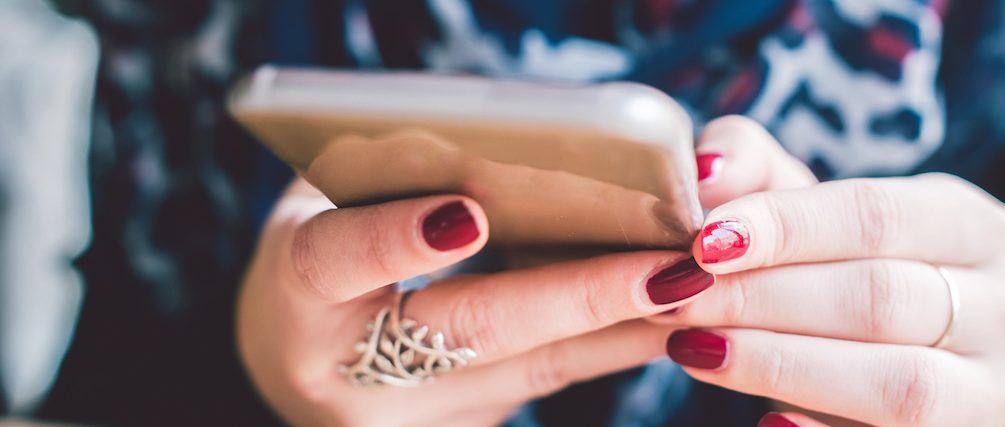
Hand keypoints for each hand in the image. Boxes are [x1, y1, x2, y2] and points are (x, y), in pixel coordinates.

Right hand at [237, 179, 714, 425]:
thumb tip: (502, 140)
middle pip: (472, 329)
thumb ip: (390, 177)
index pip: (338, 262)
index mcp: (296, 293)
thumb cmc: (321, 255)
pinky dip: (614, 343)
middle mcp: (347, 370)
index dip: (398, 240)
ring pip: (534, 366)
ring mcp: (408, 417)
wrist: (300, 358)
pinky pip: (552, 381)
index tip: (469, 214)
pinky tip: (672, 314)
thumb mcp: (325, 202)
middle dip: (579, 294)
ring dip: (624, 324)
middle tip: (666, 265)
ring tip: (696, 286)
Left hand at [654, 116, 1004, 425]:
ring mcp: (991, 389)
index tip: (704, 240)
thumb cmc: (825, 268)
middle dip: (763, 298)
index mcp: (973, 226)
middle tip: (677, 297)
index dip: (786, 227)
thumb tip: (705, 176)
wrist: (867, 355)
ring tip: (694, 347)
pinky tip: (764, 422)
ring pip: (896, 381)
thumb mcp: (796, 208)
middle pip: (879, 297)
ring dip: (780, 364)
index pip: (877, 215)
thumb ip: (750, 169)